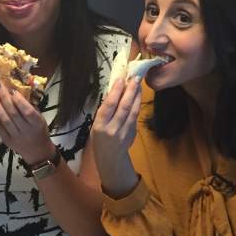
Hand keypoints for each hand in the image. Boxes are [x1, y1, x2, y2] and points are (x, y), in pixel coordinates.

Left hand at [0, 84, 53, 164]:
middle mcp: (26, 130)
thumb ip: (30, 107)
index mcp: (37, 124)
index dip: (19, 100)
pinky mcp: (6, 140)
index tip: (12, 89)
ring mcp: (15, 136)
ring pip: (4, 119)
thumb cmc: (40, 131)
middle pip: (13, 113)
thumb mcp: (40, 118)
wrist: (37, 152)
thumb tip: (18, 90)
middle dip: (4, 98)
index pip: (27, 111)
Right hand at [90, 76, 143, 195]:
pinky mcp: (133, 133)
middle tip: (134, 78)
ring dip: (136, 96)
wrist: (111, 158)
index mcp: (100, 126)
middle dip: (130, 91)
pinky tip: (138, 96)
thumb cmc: (100, 139)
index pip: (108, 106)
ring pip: (132, 111)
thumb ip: (105, 111)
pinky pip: (135, 116)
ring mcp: (125, 132)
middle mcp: (113, 129)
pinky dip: (137, 104)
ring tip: (138, 84)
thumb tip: (113, 91)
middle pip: (123, 107)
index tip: (120, 80)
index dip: (115, 92)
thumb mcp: (96, 125)